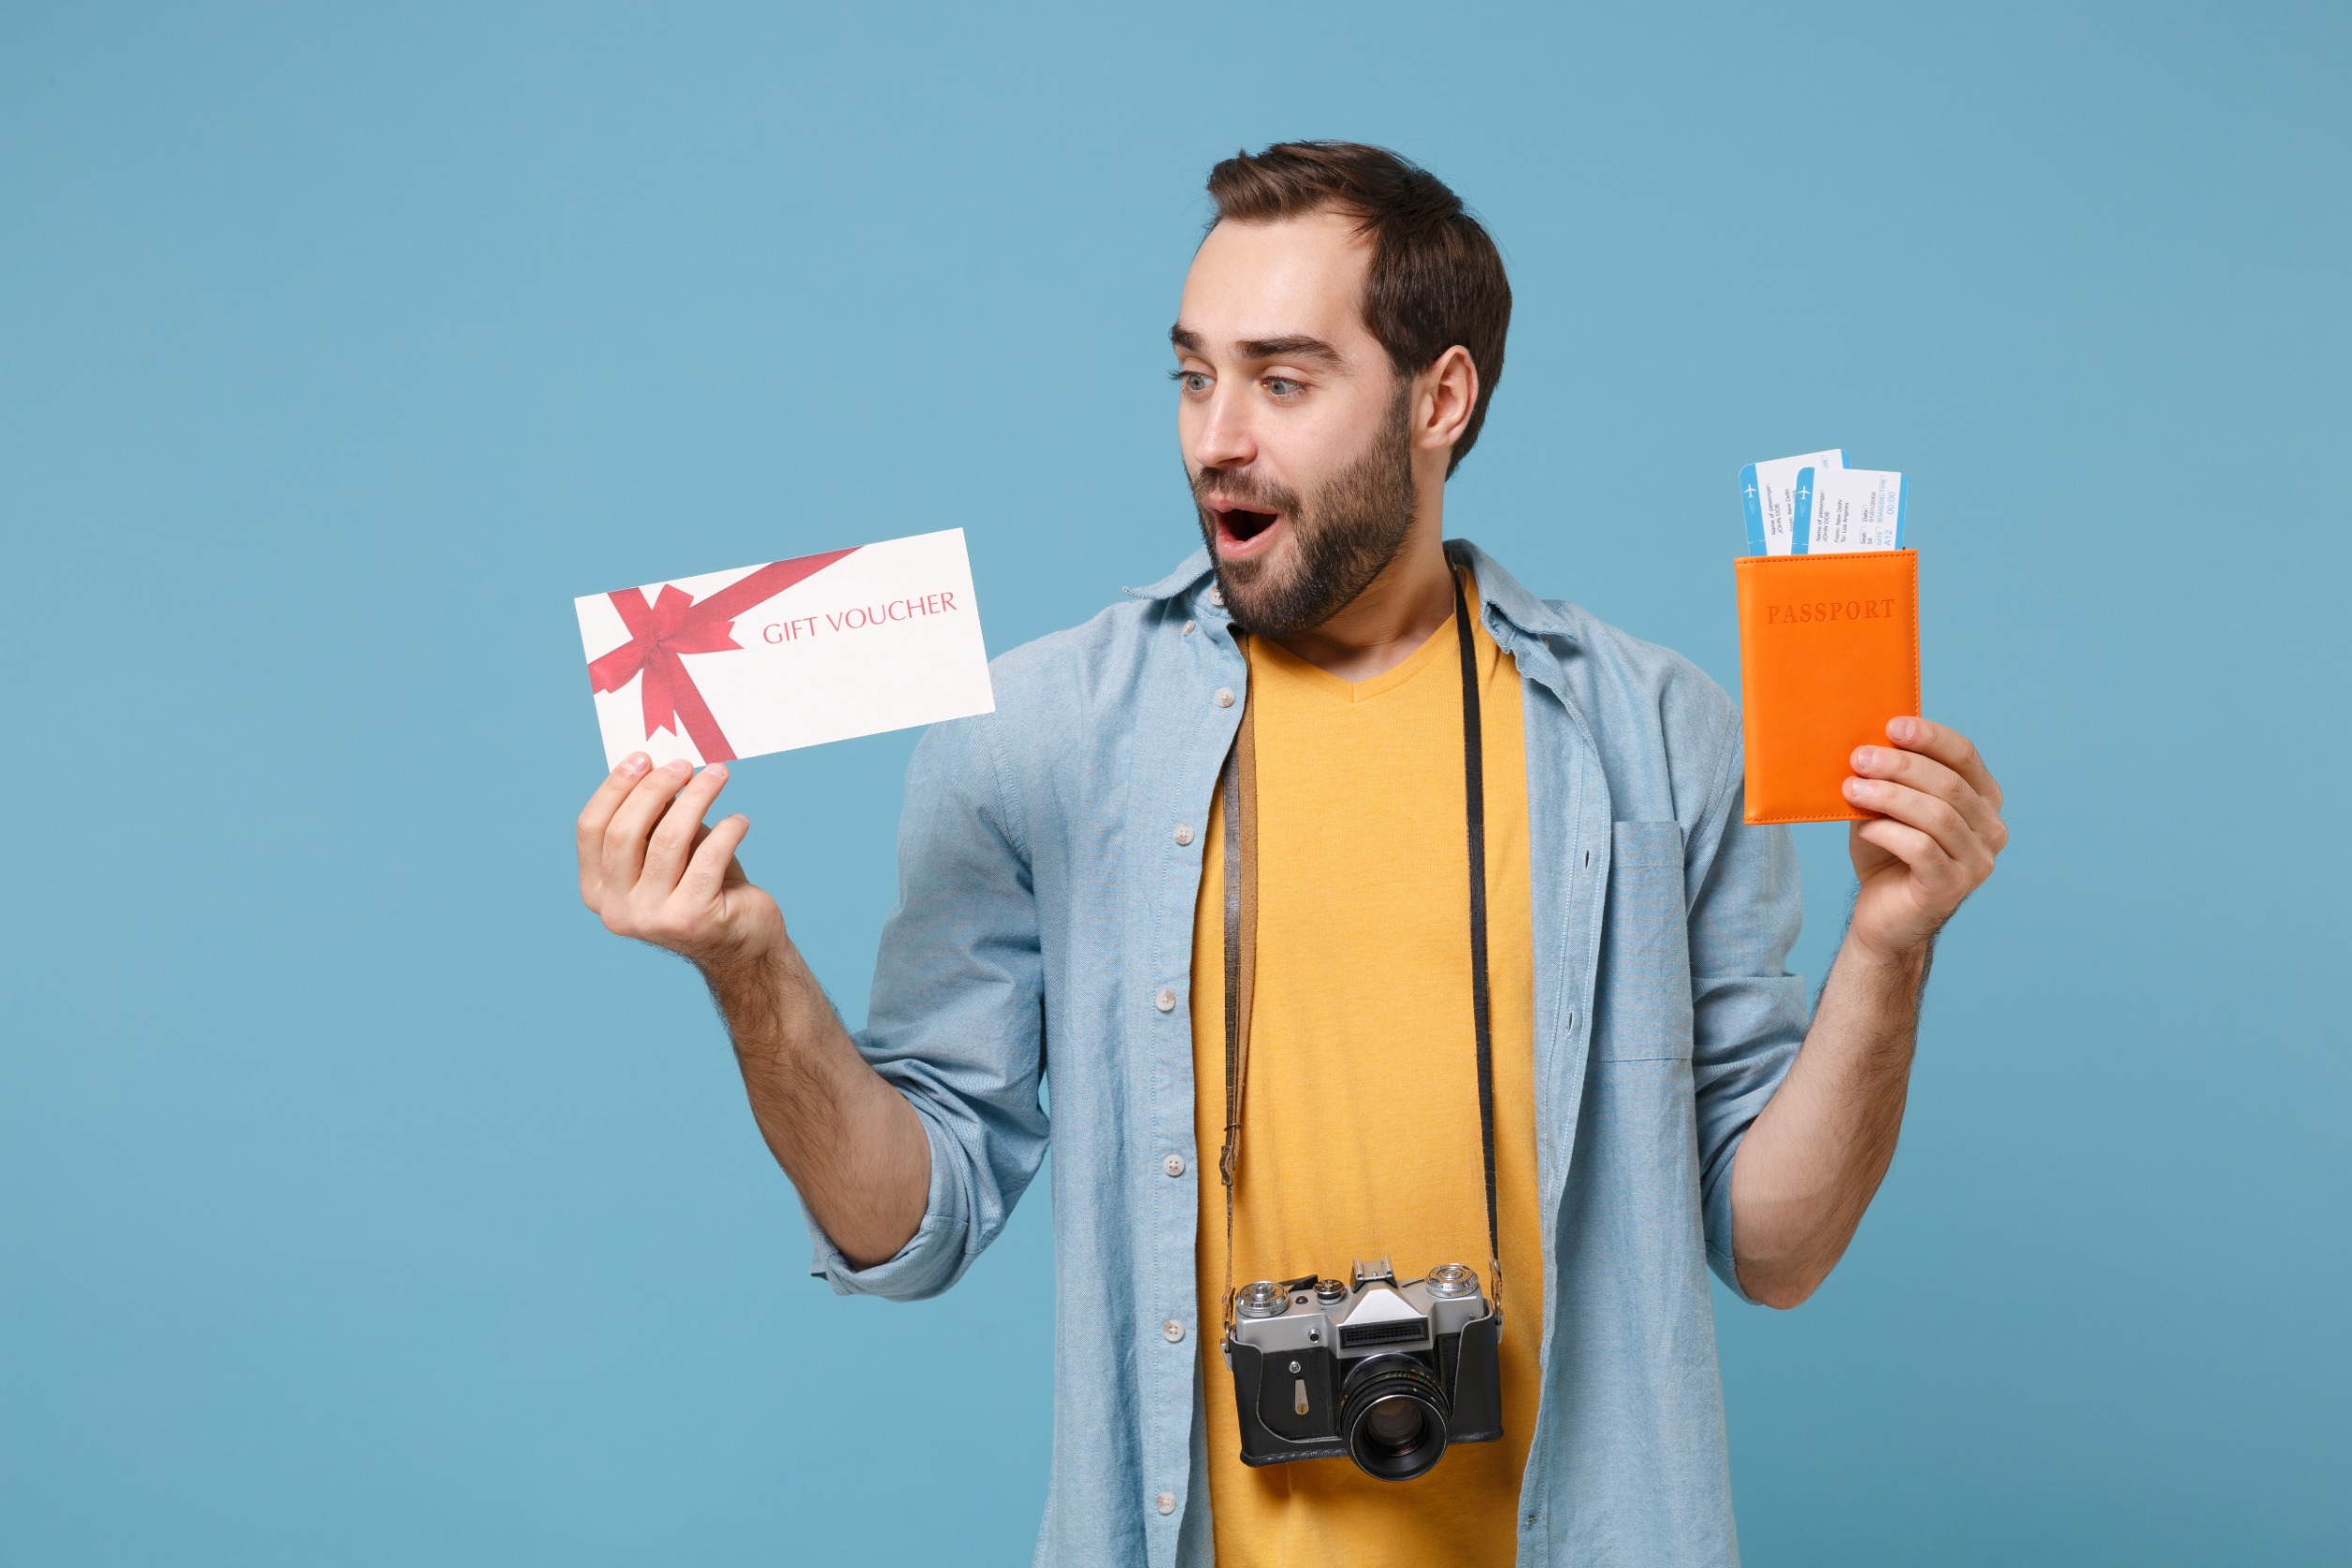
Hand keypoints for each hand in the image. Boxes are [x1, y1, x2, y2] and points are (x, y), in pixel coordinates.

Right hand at [576, 753, 783, 971]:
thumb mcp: (667, 849)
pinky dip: (727, 831)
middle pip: (624, 832)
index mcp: (597, 890)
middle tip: (684, 764)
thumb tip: (656, 765)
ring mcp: (652, 919)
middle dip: (654, 788)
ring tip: (718, 775)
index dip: (614, 788)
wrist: (742, 942)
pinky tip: (740, 820)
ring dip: (697, 798)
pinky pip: (708, 858)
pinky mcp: (692, 919)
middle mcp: (616, 910)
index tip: (643, 757)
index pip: (591, 829)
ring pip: (668, 840)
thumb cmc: (702, 885)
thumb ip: (652, 819)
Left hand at [1841, 717, 2007, 962]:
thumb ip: (1888, 778)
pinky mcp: (1952, 887)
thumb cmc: (1885, 853)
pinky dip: (1889, 832)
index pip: (1965, 756)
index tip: (1892, 726)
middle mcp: (1990, 829)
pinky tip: (1865, 828)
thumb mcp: (1886, 807)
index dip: (1930, 737)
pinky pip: (1922, 849)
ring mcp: (1977, 861)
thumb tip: (1868, 742)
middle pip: (1949, 784)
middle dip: (1901, 766)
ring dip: (1890, 796)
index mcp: (1982, 800)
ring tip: (1852, 788)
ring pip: (1937, 815)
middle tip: (1859, 757)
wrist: (1882, 915)